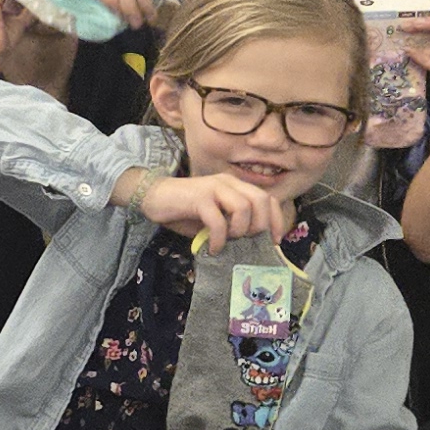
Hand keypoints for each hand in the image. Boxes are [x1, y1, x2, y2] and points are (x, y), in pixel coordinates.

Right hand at [132, 170, 293, 247]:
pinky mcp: (199, 197)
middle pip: (261, 200)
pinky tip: (212, 247)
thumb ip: (232, 224)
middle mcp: (228, 182)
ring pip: (243, 207)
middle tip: (249, 242)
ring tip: (228, 241)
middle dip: (261, 225)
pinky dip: (219, 237)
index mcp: (235, 186)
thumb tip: (252, 246)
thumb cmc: (184, 211)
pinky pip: (218, 219)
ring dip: (240, 230)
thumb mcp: (214, 218)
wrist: (153, 197)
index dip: (276, 220)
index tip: (274, 241)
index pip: (268, 198)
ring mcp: (214, 188)